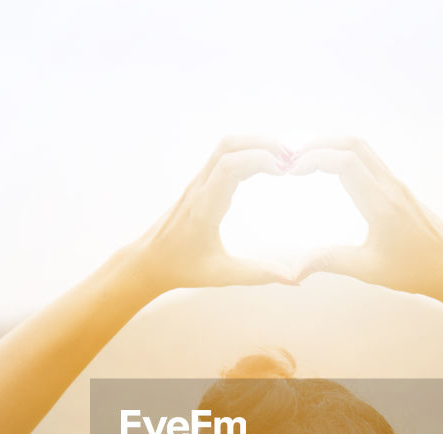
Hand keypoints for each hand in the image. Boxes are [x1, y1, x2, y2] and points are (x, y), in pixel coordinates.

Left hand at [126, 135, 297, 296]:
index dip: (260, 159)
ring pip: (224, 146)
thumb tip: (294, 279)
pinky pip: (222, 155)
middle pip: (228, 146)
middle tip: (290, 157)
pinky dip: (245, 151)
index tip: (285, 171)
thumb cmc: (182, 268)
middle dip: (262, 143)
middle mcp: (199, 188)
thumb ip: (258, 274)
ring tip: (282, 157)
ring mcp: (197, 182)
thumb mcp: (221, 275)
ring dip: (254, 143)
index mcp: (204, 208)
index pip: (230, 166)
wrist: (149, 261)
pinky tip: (263, 163)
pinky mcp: (199, 183)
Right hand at [289, 137, 442, 305]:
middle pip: (353, 144)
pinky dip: (345, 155)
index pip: (345, 162)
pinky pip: (370, 160)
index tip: (291, 171)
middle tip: (292, 159)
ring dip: (332, 147)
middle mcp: (390, 187)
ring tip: (306, 161)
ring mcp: (397, 185)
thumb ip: (330, 262)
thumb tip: (295, 269)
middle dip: (319, 145)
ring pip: (363, 148)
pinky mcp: (399, 188)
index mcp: (381, 204)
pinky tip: (331, 170)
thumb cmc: (415, 270)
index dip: (314, 158)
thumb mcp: (368, 269)